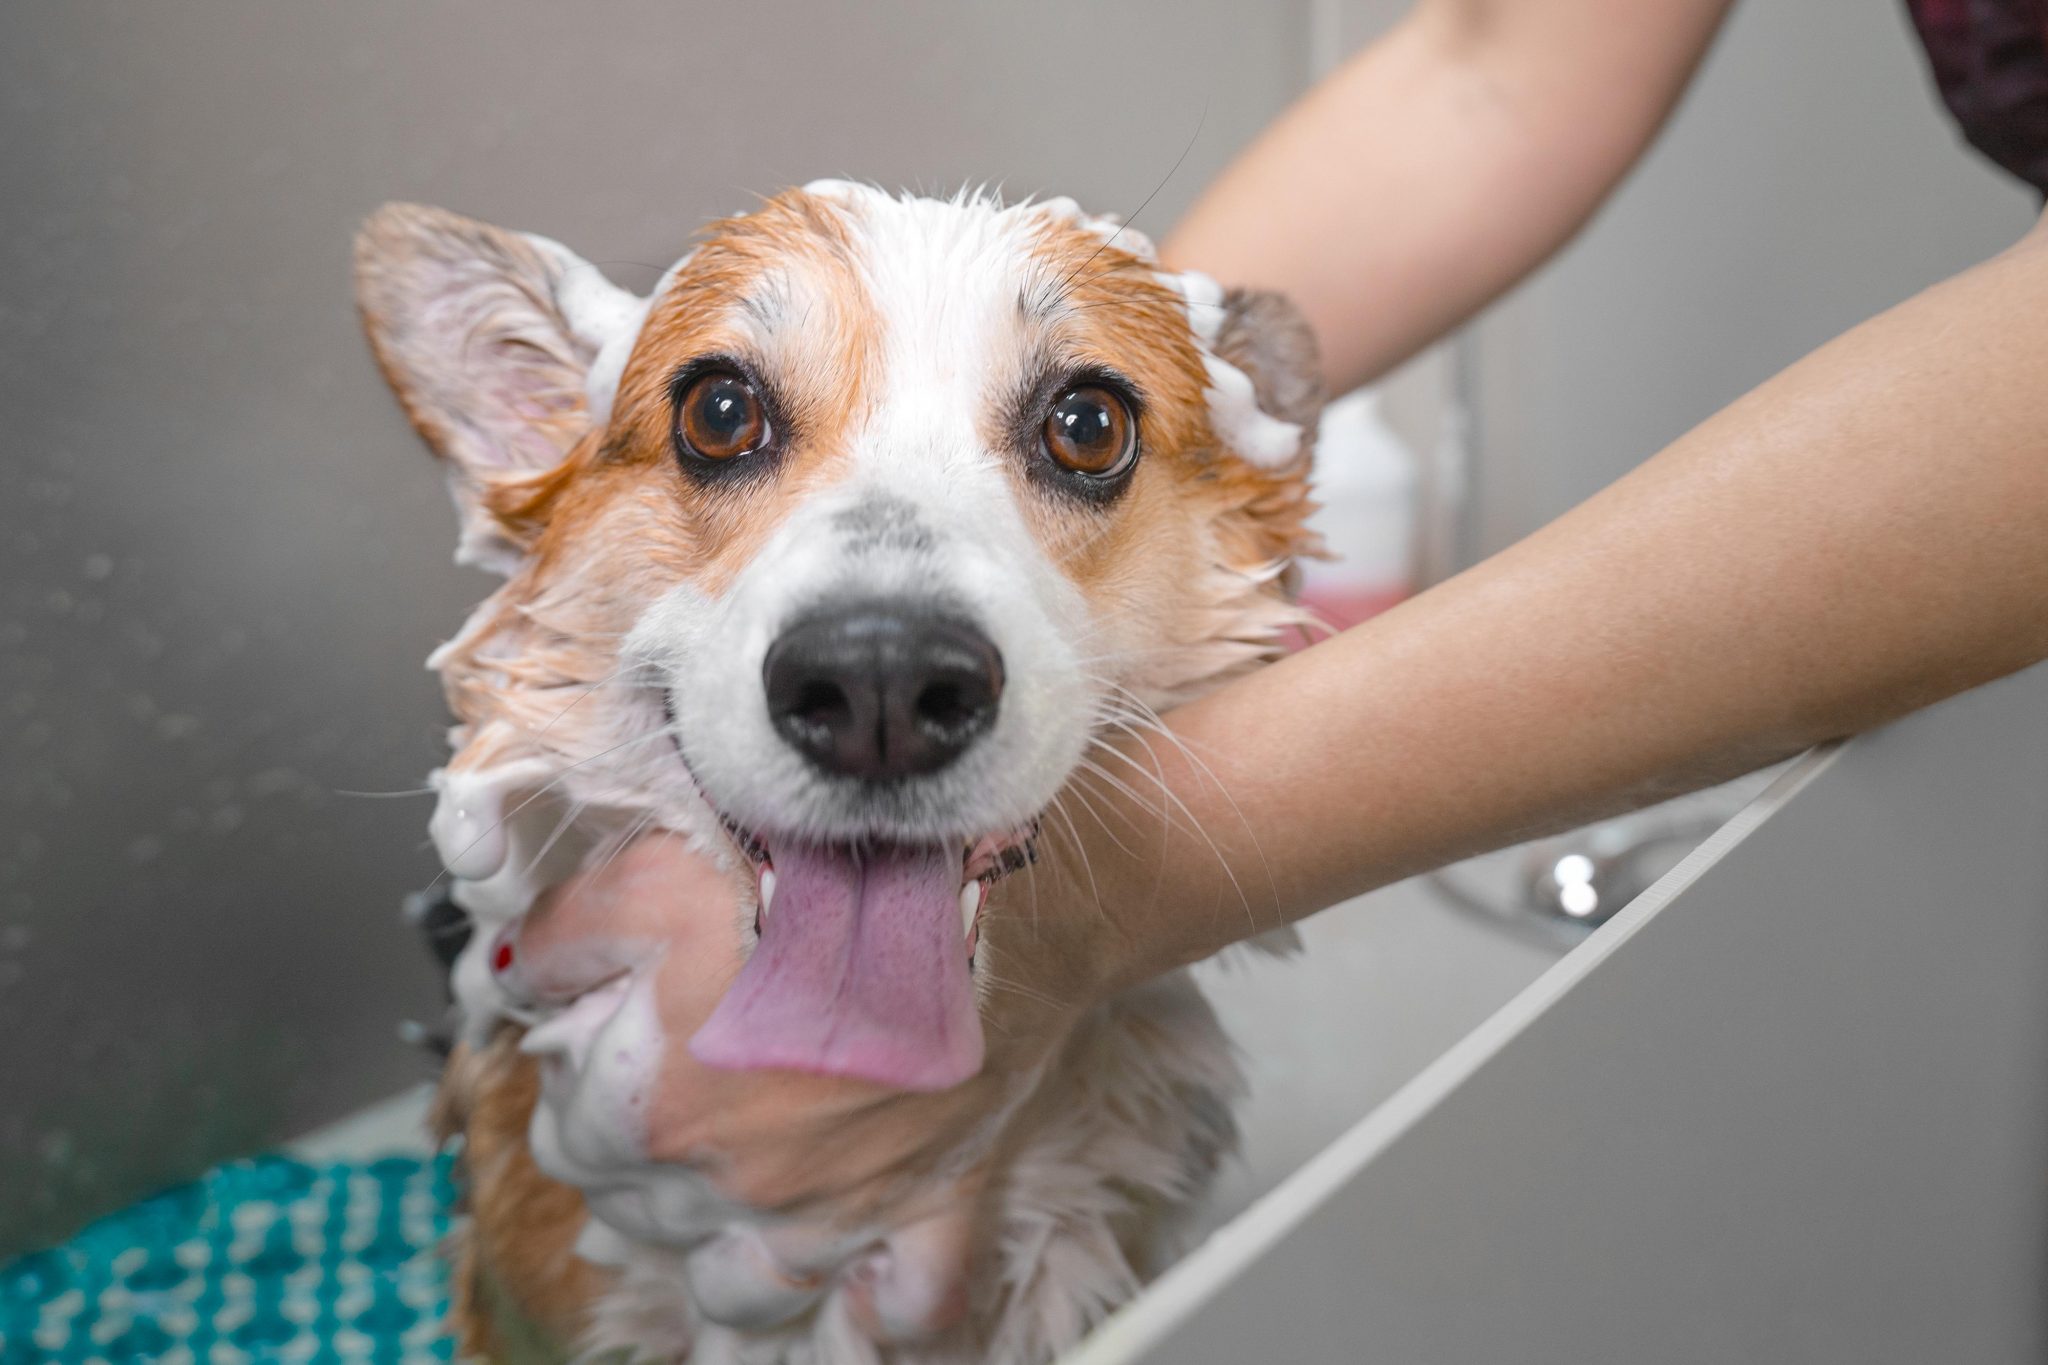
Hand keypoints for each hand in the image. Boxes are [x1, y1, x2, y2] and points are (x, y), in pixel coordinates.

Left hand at [500, 833, 1112, 1336]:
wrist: (987, 866)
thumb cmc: (823, 864)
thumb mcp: (653, 871)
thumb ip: (559, 937)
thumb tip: (503, 979)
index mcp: (659, 1103)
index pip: (567, 1129)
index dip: (575, 1069)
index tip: (603, 1026)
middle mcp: (739, 1180)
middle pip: (636, 1212)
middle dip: (631, 1154)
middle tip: (659, 1078)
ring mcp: (841, 1208)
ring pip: (737, 1290)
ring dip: (716, 1245)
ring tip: (724, 1178)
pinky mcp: (941, 1201)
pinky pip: (899, 1307)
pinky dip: (869, 1306)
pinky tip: (850, 1281)